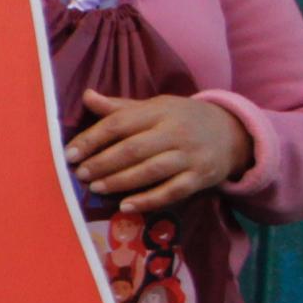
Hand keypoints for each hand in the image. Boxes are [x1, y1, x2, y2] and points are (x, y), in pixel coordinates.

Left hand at [70, 87, 252, 211]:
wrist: (232, 133)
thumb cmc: (183, 119)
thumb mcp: (156, 107)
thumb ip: (120, 107)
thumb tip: (86, 96)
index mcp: (159, 111)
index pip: (120, 123)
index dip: (92, 138)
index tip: (70, 153)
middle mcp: (175, 131)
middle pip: (133, 148)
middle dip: (103, 163)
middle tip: (80, 174)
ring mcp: (189, 155)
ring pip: (150, 170)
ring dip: (120, 181)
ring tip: (96, 188)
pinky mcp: (200, 177)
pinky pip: (172, 191)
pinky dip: (148, 200)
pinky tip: (126, 206)